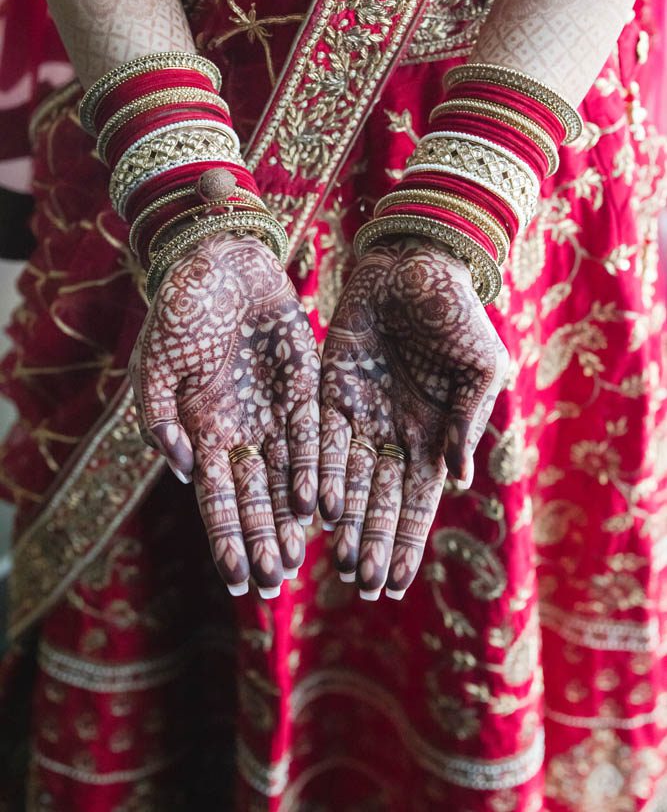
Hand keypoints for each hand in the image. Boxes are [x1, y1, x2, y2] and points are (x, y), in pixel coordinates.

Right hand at [129, 233, 319, 597]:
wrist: (220, 262)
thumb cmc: (179, 311)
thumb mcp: (154, 365)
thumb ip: (159, 419)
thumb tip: (182, 471)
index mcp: (203, 430)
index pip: (216, 498)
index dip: (225, 538)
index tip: (234, 581)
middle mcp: (242, 431)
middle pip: (255, 498)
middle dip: (261, 541)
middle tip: (271, 585)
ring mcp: (275, 413)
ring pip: (287, 477)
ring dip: (291, 520)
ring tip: (298, 560)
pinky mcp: (305, 390)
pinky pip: (314, 437)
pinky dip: (317, 471)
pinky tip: (321, 505)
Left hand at [318, 236, 507, 599]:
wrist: (416, 263)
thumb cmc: (457, 312)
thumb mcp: (480, 368)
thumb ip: (466, 422)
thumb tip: (459, 480)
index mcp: (432, 434)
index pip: (416, 500)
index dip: (407, 540)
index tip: (397, 584)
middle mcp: (392, 433)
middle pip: (378, 500)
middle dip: (371, 542)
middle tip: (361, 586)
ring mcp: (358, 414)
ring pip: (344, 478)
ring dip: (342, 520)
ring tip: (334, 561)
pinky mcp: (328, 390)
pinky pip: (317, 438)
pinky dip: (314, 472)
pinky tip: (310, 506)